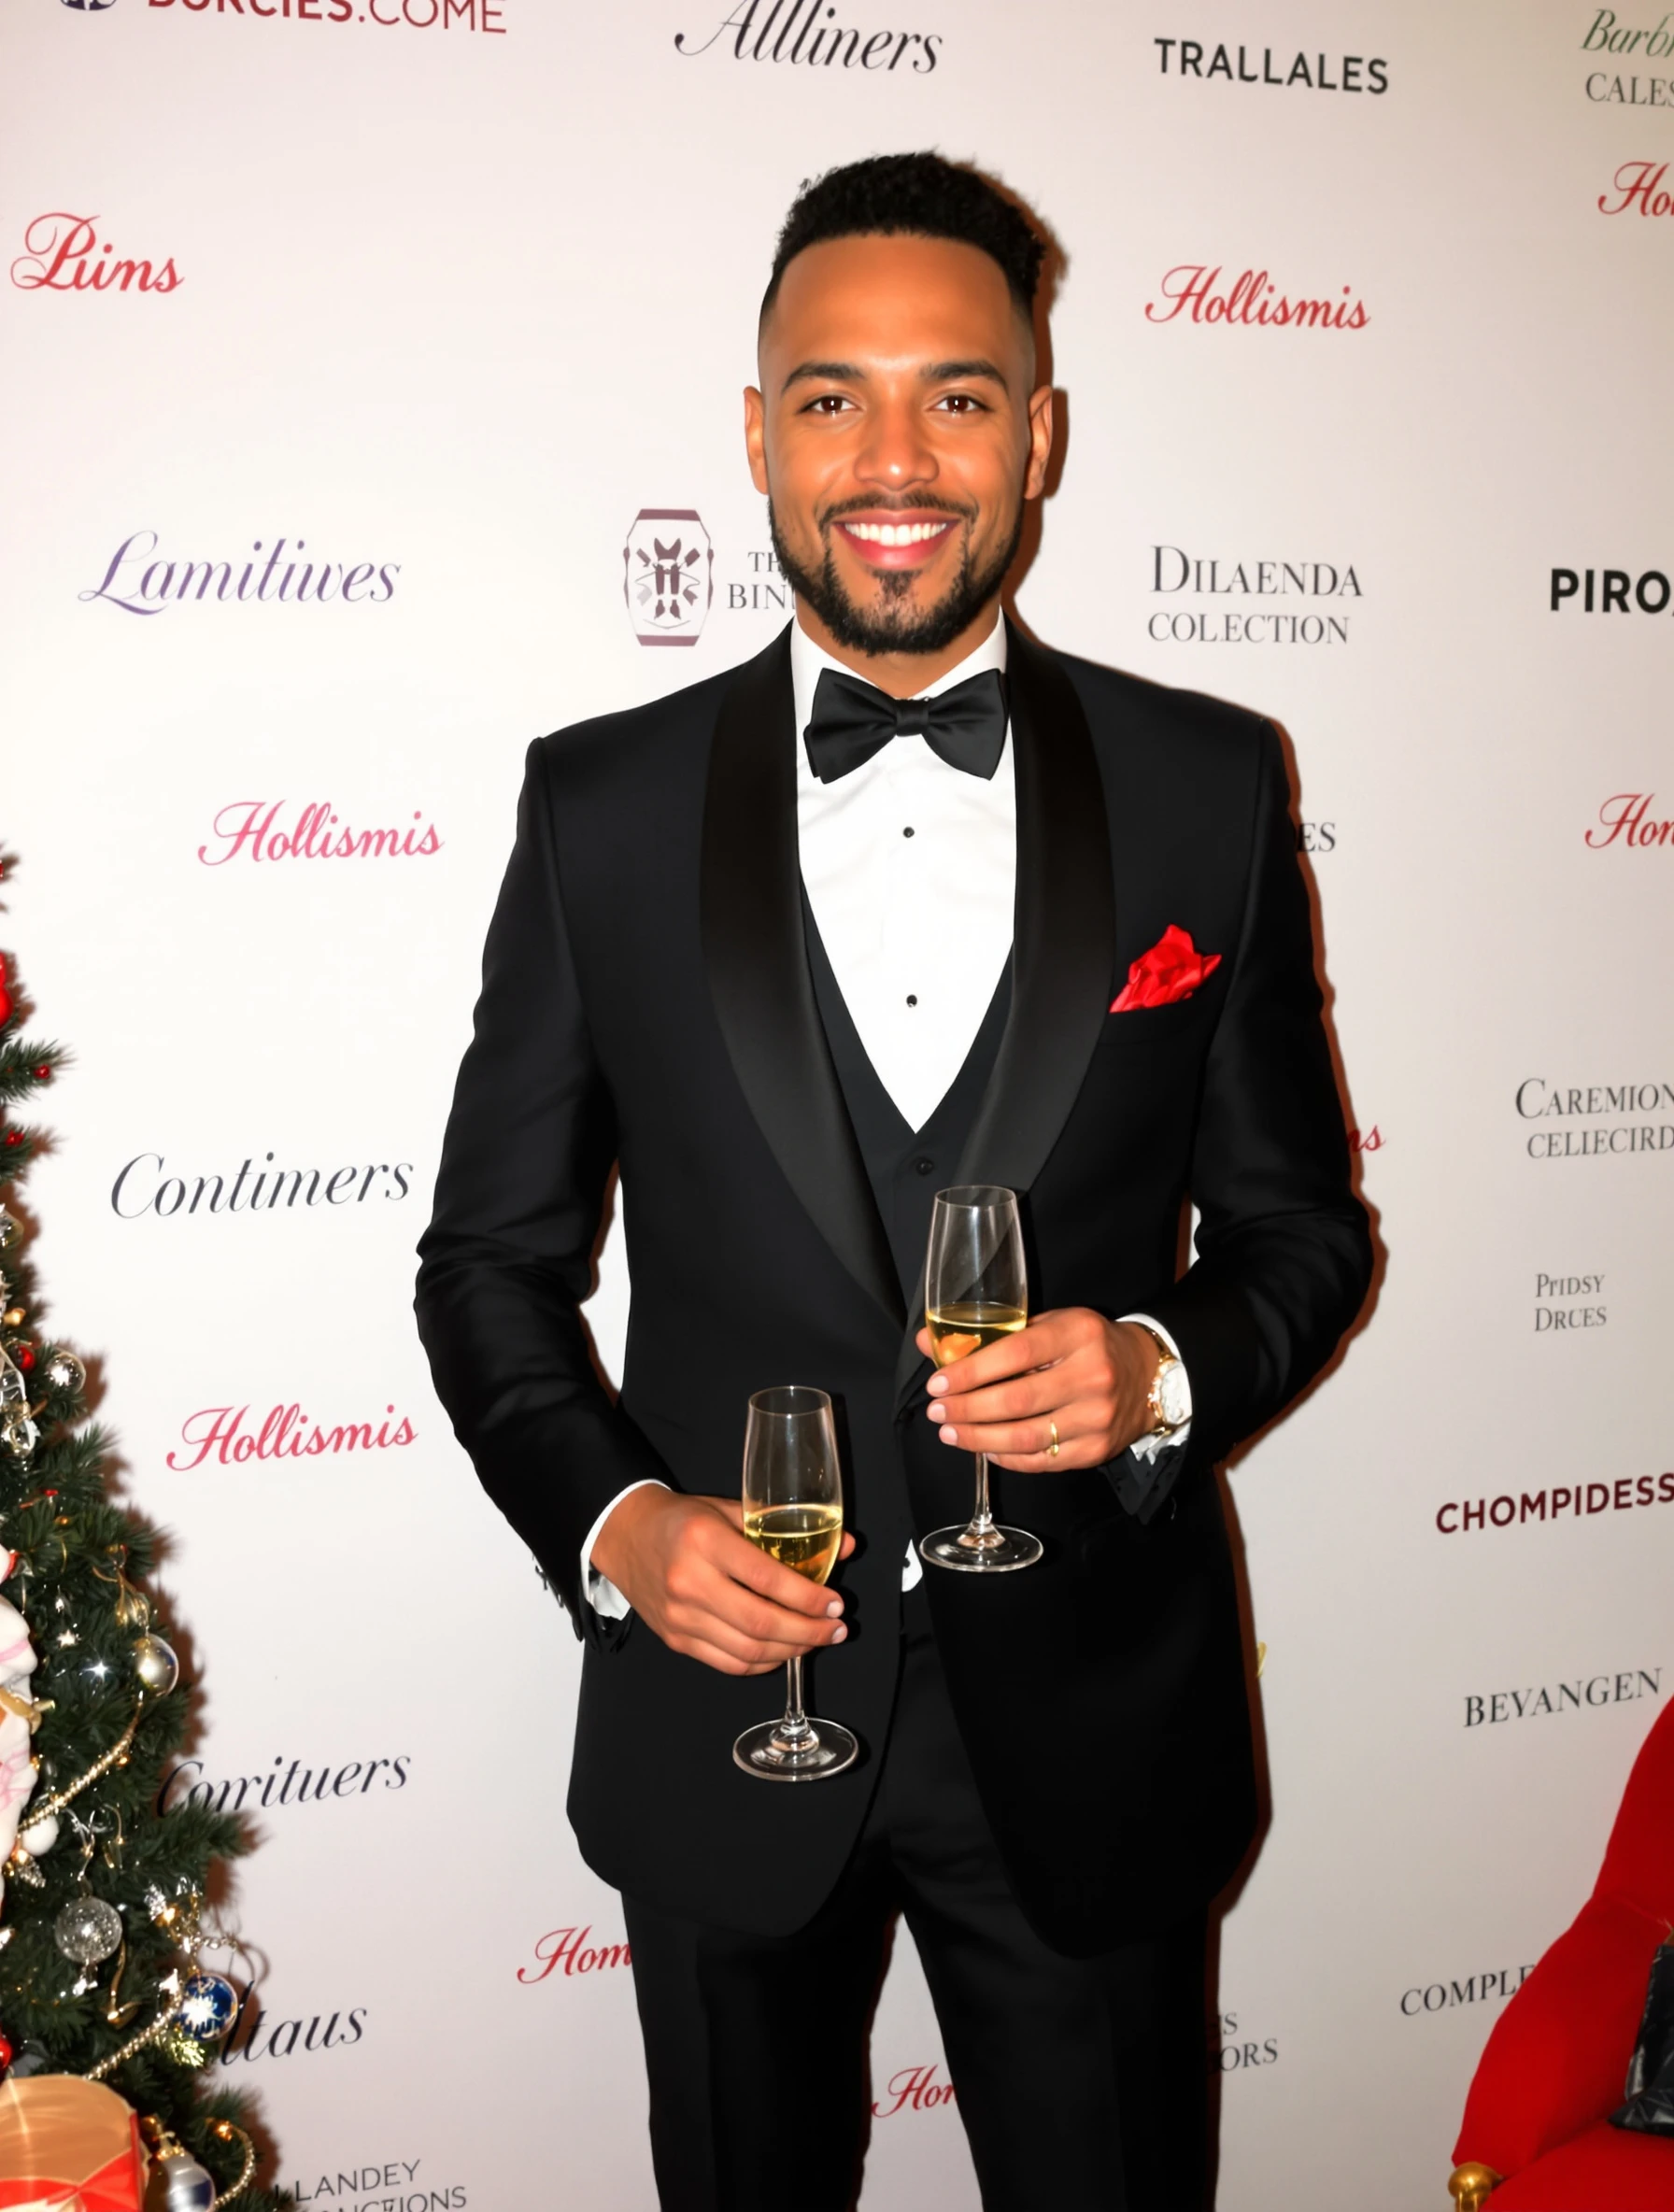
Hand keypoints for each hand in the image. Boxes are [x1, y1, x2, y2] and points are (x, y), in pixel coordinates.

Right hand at [589, 1487, 855, 1676]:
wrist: (625, 1535)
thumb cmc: (681, 1519)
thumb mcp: (730, 1509)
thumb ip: (783, 1530)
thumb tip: (845, 1546)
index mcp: (706, 1542)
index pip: (767, 1579)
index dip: (808, 1598)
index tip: (835, 1603)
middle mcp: (690, 1583)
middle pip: (760, 1623)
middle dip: (808, 1632)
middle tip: (837, 1629)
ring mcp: (680, 1617)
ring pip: (747, 1650)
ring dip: (791, 1651)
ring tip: (816, 1641)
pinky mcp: (676, 1640)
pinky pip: (727, 1663)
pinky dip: (762, 1663)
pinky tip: (783, 1651)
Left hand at [916, 1309, 1160, 1470]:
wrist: (1147, 1374)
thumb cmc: (1087, 1345)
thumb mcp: (1049, 1324)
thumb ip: (993, 1334)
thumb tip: (927, 1342)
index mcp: (1077, 1334)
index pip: (1016, 1352)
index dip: (972, 1371)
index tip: (938, 1383)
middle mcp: (1092, 1376)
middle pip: (1016, 1400)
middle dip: (967, 1409)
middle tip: (937, 1412)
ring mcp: (1097, 1417)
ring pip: (1025, 1437)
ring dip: (979, 1439)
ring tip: (950, 1432)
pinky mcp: (1097, 1450)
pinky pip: (1041, 1460)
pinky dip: (1007, 1458)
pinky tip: (984, 1448)